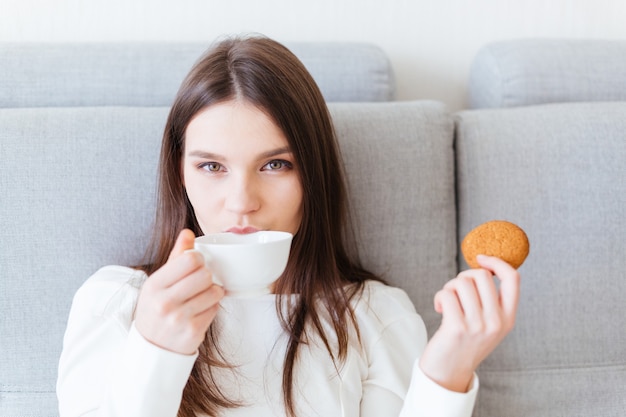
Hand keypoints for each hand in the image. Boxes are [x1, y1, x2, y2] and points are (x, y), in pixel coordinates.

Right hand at [134, 229, 224, 354]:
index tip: (196, 265)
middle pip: (205, 274)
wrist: (152, 348)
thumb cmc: (157, 309)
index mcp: (154, 285)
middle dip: (207, 276)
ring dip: (212, 292)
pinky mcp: (193, 332)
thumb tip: (188, 233)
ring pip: (214, 291)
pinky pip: (216, 309)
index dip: (198, 259)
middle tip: (200, 282)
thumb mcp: (159, 282)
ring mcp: (179, 319)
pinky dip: (212, 307)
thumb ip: (176, 256)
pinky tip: (200, 310)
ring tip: (201, 296)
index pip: (189, 259)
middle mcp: (165, 302)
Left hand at [419, 255, 519, 391]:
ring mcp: (478, 325)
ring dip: (449, 288)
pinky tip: (439, 309)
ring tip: (447, 303)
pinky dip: (439, 297)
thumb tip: (482, 265)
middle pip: (481, 275)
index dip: (497, 262)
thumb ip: (490, 300)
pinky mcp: (458, 328)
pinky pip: (446, 294)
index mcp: (508, 318)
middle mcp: (496, 322)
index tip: (480, 258)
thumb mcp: (487, 323)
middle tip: (456, 291)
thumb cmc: (465, 341)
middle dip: (463, 277)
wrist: (448, 371)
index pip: (513, 279)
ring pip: (461, 282)